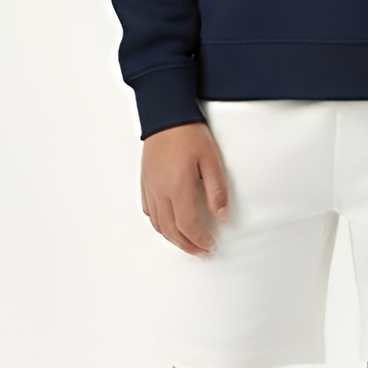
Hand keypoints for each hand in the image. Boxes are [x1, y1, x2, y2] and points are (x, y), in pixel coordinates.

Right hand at [140, 121, 229, 254]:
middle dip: (188, 246)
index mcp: (178, 188)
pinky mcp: (145, 183)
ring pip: (158, 225)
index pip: (188, 225)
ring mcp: (150, 188)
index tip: (211, 245)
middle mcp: (160, 192)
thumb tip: (222, 216)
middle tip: (202, 252)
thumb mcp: (211, 160)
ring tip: (188, 244)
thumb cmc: (189, 134)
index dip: (201, 240)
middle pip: (171, 231)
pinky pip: (149, 212)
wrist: (166, 115)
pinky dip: (160, 225)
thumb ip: (217, 191)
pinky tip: (169, 226)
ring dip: (173, 239)